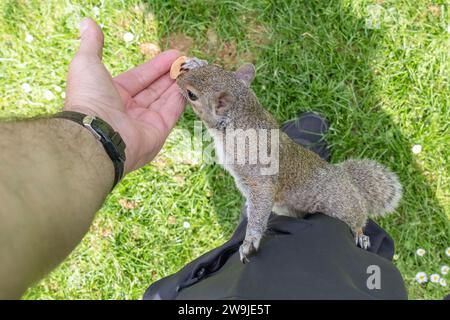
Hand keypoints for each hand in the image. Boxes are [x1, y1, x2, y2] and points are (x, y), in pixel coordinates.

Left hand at [64, 18, 184, 173]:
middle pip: (154, 89)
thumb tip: (88, 22)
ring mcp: (143, 123)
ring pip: (165, 100)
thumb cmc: (89, 97)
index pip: (139, 78)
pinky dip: (181, 99)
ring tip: (192, 69)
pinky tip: (190, 84)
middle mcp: (128, 111)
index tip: (173, 55)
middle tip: (186, 61)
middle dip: (170, 74)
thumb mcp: (86, 63)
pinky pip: (172, 113)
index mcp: (111, 95)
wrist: (97, 133)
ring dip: (178, 84)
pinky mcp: (157, 133)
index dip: (155, 66)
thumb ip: (92, 43)